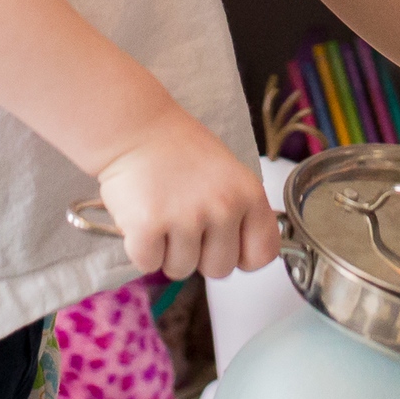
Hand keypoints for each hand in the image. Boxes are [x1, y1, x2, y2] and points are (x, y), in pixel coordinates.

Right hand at [95, 109, 281, 280]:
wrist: (136, 127)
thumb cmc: (179, 150)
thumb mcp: (229, 174)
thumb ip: (241, 212)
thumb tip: (247, 255)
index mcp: (248, 193)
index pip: (263, 253)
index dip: (242, 255)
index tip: (227, 244)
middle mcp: (223, 207)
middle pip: (220, 270)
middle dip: (200, 255)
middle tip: (184, 221)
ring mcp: (186, 218)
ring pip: (181, 270)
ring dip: (168, 251)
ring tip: (163, 213)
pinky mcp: (148, 227)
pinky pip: (148, 264)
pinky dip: (141, 249)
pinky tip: (142, 218)